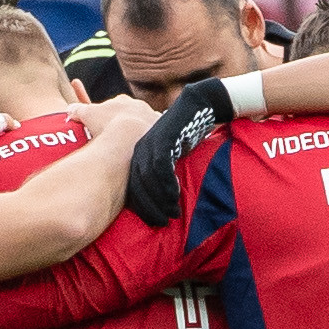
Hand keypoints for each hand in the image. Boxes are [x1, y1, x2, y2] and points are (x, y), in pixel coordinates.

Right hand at [69, 95, 157, 142]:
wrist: (130, 137)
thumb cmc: (106, 125)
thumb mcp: (87, 115)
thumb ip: (77, 110)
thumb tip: (68, 109)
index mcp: (122, 101)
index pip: (116, 106)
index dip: (110, 117)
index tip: (107, 127)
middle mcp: (140, 105)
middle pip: (132, 114)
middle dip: (127, 123)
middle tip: (120, 138)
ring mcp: (152, 117)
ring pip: (146, 124)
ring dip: (141, 132)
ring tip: (135, 146)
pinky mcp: (162, 130)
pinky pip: (158, 135)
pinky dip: (153, 140)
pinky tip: (148, 149)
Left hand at [123, 81, 222, 226]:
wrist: (195, 107)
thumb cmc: (183, 134)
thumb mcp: (168, 154)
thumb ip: (161, 172)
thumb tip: (162, 199)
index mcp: (137, 154)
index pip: (132, 186)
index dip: (142, 206)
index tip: (154, 221)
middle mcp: (140, 148)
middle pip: (137, 185)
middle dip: (149, 207)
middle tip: (161, 222)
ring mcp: (150, 143)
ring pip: (149, 178)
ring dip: (160, 198)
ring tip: (172, 212)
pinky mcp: (163, 138)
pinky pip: (161, 167)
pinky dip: (168, 184)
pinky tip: (176, 196)